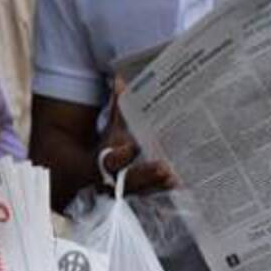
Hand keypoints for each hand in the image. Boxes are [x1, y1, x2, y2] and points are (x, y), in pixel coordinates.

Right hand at [101, 78, 175, 194]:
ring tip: (175, 178)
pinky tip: (179, 183)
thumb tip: (120, 78)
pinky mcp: (136, 192)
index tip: (131, 147)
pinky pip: (149, 193)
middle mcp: (112, 178)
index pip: (110, 159)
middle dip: (145, 174)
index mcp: (104, 159)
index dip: (120, 154)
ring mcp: (124, 189)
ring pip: (140, 189)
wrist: (90, 169)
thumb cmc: (107, 142)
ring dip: (157, 185)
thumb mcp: (111, 124)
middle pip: (128, 179)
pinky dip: (162, 189)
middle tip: (164, 168)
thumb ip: (118, 105)